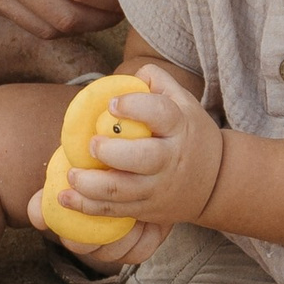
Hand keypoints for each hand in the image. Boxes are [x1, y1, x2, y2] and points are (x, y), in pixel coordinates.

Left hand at [53, 65, 224, 230]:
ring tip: (71, 174)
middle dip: (111, 153)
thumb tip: (133, 72)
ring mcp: (158, 188)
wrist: (217, 181)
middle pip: (142, 158)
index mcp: (179, 126)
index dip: (134, 107)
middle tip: (91, 144)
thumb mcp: (184, 102)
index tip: (112, 104)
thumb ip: (157, 81)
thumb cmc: (190, 133)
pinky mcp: (147, 209)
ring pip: (123, 191)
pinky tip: (66, 197)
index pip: (160, 114)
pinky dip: (88, 207)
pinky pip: (116, 211)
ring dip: (91, 186)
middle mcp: (170, 159)